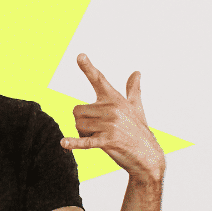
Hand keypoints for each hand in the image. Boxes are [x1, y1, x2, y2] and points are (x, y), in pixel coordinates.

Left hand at [61, 53, 164, 180]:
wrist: (148, 155)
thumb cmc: (138, 130)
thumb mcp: (136, 107)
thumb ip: (133, 89)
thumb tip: (136, 72)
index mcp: (115, 99)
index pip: (99, 80)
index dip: (88, 67)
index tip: (79, 55)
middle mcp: (112, 109)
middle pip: (77, 111)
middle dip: (81, 122)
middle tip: (97, 129)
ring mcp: (110, 124)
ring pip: (78, 125)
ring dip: (83, 134)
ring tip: (100, 137)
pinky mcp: (108, 140)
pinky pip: (85, 141)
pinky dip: (74, 143)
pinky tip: (64, 143)